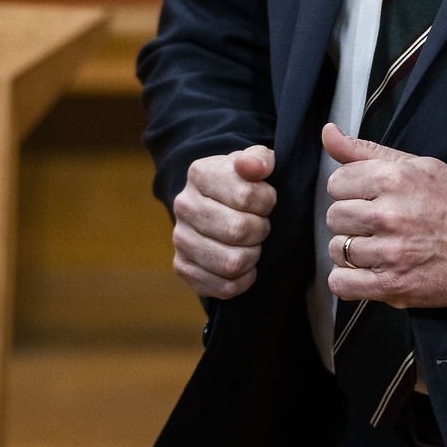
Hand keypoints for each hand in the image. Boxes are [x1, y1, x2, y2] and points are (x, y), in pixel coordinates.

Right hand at [171, 145, 276, 299]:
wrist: (218, 205)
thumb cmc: (243, 184)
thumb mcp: (255, 163)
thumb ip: (259, 159)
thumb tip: (252, 166)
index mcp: (200, 174)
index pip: (246, 196)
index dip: (266, 202)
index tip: (265, 201)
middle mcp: (183, 206)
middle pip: (239, 231)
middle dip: (260, 230)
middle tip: (260, 225)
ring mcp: (180, 239)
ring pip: (231, 262)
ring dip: (252, 256)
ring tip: (251, 244)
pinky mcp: (182, 267)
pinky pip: (224, 287)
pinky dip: (243, 280)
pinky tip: (244, 265)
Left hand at [323, 124, 446, 308]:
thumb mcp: (414, 165)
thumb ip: (364, 151)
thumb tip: (328, 133)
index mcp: (392, 179)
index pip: (336, 183)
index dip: (349, 191)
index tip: (366, 198)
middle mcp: (388, 215)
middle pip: (334, 216)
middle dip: (350, 221)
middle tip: (374, 225)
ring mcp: (389, 252)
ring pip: (337, 250)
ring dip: (351, 251)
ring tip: (375, 248)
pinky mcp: (391, 284)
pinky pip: (342, 283)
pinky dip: (348, 280)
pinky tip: (365, 272)